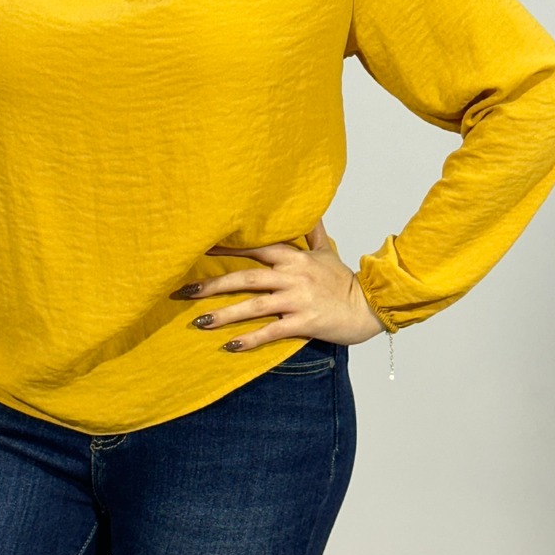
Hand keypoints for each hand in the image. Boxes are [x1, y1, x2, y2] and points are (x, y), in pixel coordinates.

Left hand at [172, 218, 386, 350]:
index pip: (254, 248)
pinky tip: (229, 346)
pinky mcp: (303, 323)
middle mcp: (292, 276)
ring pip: (253, 306)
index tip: (199, 248)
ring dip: (224, 314)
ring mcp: (296, 300)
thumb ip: (312, 231)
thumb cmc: (344, 281)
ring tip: (199, 322)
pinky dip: (249, 339)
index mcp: (294, 258)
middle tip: (185, 291)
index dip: (226, 248)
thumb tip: (306, 208)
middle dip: (213, 284)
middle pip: (245, 278)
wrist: (369, 306)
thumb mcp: (327, 250)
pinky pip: (271, 331)